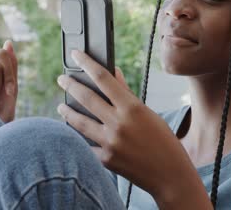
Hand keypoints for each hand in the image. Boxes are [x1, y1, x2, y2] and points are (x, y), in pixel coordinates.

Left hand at [56, 50, 210, 208]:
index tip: (76, 55)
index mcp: (132, 107)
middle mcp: (118, 123)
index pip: (103, 78)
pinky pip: (85, 144)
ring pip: (78, 121)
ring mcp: (110, 142)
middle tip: (62, 79)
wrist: (170, 175)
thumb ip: (126, 94)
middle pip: (86, 97)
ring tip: (61, 106)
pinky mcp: (105, 160)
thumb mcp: (148, 113)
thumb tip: (113, 74)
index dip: (87, 63)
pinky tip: (72, 132)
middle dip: (70, 84)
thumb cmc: (163, 141)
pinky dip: (78, 136)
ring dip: (67, 111)